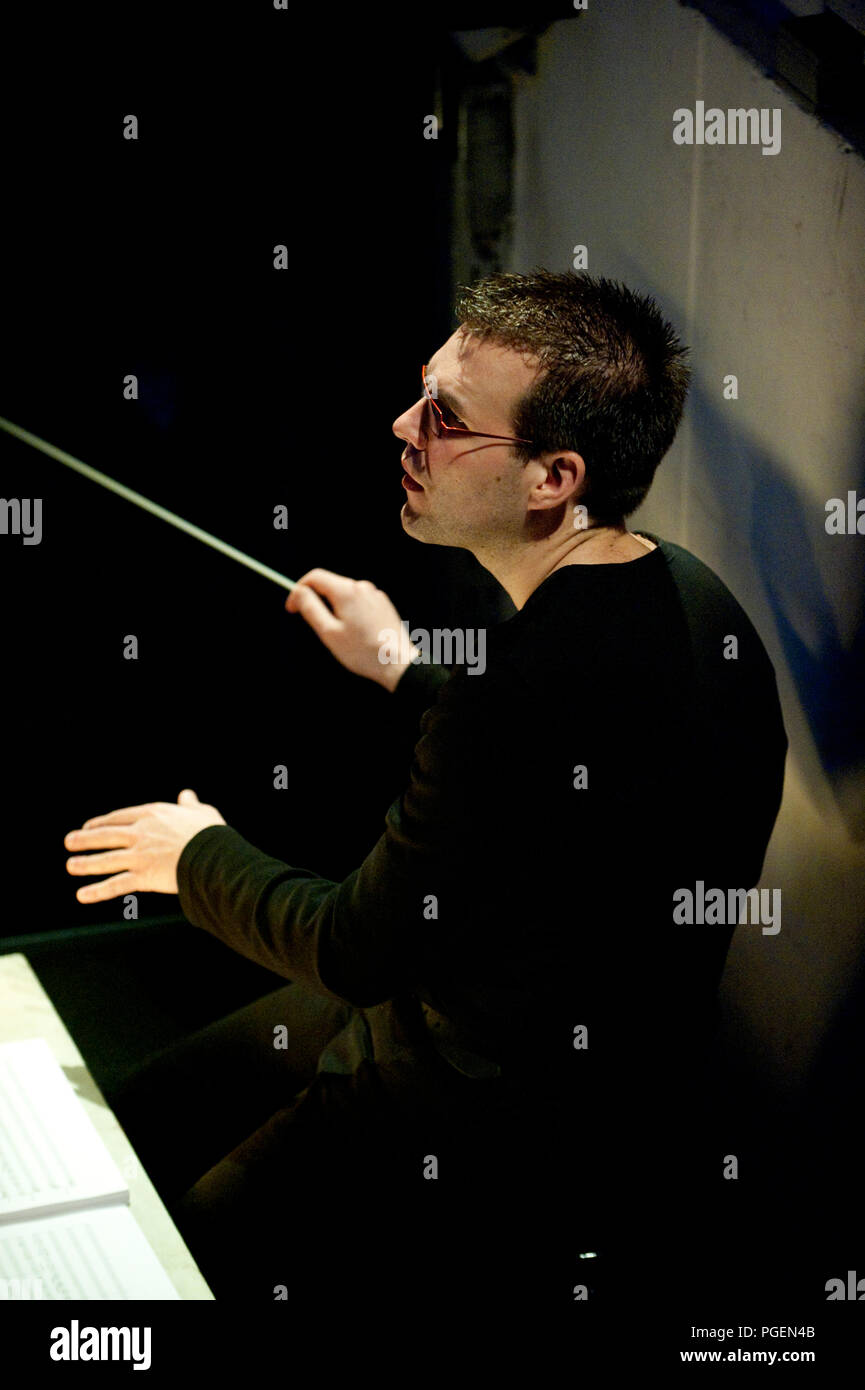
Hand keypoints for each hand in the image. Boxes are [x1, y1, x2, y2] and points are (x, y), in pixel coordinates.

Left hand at [64, 789, 226, 903]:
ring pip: (106, 860)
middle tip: (69, 842)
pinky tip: (82, 895)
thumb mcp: (201, 813)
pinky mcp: (143, 876)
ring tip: (71, 866)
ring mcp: (139, 855)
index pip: (119, 817)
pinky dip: (98, 891)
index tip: (89, 826)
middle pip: (106, 836)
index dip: (101, 822)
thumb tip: (187, 795)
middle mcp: (140, 833)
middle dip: (85, 839)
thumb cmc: (211, 834)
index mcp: (152, 815)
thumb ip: (190, 805)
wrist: (213, 855)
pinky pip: (116, 885)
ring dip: (86, 863)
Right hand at [285, 568, 417, 690]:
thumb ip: (310, 608)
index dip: (299, 590)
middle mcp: (362, 587)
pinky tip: (355, 633)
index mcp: (347, 591)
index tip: (292, 608)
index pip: (315, 577)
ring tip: (339, 634)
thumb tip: (298, 592)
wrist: (398, 663)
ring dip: (334, 608)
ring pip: (344, 594)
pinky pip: (359, 602)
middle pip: (330, 584)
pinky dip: (349, 612)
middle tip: (315, 626)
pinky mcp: (383, 604)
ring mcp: (375, 595)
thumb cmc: (362, 652)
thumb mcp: (328, 632)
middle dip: (317, 601)